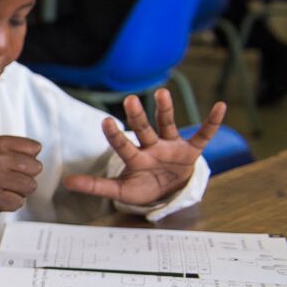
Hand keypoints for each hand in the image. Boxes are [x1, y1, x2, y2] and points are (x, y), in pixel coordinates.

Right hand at [0, 86, 43, 223]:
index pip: (35, 149)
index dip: (24, 158)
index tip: (6, 161)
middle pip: (36, 169)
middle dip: (23, 176)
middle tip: (4, 177)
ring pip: (30, 187)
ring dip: (18, 191)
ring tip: (0, 187)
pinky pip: (18, 202)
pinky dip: (10, 204)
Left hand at [64, 90, 225, 205]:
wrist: (169, 193)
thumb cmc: (143, 188)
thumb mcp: (121, 191)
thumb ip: (96, 186)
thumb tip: (66, 182)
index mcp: (135, 158)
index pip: (123, 145)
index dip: (115, 135)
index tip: (105, 120)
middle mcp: (152, 147)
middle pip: (143, 129)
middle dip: (137, 116)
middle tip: (130, 99)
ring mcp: (171, 146)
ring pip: (167, 125)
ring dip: (165, 110)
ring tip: (162, 93)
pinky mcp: (191, 150)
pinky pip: (203, 135)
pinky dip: (212, 122)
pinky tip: (220, 106)